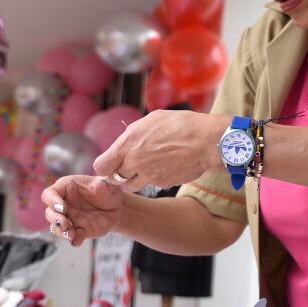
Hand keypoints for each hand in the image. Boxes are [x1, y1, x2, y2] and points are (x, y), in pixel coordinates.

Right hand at [42, 175, 128, 246]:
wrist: (117, 208)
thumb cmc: (108, 191)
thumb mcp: (109, 185)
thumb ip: (105, 184)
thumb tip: (101, 185)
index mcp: (66, 188)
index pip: (50, 194)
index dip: (52, 201)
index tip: (62, 208)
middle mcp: (64, 203)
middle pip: (50, 212)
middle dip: (55, 219)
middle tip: (65, 223)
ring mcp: (69, 218)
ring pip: (57, 226)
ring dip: (61, 231)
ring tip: (70, 234)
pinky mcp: (77, 230)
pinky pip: (72, 237)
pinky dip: (74, 240)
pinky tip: (78, 241)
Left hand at [92, 110, 226, 191]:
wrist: (206, 141)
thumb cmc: (181, 125)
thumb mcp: (151, 120)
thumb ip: (133, 134)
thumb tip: (127, 141)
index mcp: (128, 143)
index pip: (101, 166)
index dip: (106, 166)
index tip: (113, 163)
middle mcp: (135, 162)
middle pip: (115, 179)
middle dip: (121, 173)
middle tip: (131, 165)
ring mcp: (148, 176)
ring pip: (131, 186)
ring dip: (135, 179)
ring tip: (148, 167)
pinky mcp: (162, 184)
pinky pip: (152, 185)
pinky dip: (155, 179)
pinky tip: (166, 167)